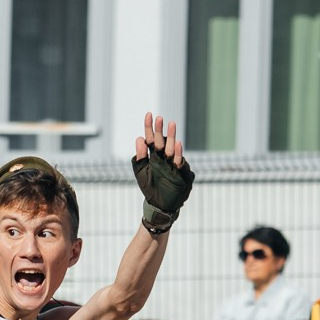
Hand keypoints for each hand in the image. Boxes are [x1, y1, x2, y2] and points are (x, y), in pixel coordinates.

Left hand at [130, 112, 191, 235]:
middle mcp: (163, 157)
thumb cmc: (150, 188)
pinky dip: (178, 153)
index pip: (150, 138)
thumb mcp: (140, 172)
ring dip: (171, 137)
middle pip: (161, 141)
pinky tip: (177, 144)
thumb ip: (139, 157)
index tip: (149, 114)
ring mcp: (172, 164)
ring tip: (171, 125)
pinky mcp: (180, 172)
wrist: (160, 205)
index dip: (149, 127)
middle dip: (160, 130)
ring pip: (172, 148)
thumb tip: (139, 139)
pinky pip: (179, 162)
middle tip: (159, 118)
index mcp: (153, 156)